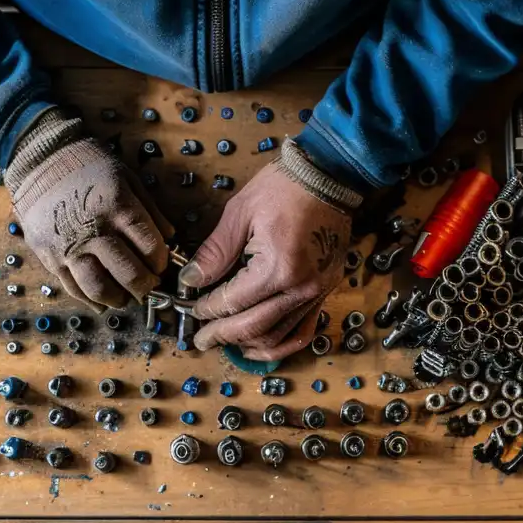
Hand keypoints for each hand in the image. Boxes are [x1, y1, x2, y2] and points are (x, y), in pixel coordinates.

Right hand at [11, 136, 172, 308]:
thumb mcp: (127, 177)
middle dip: (145, 286)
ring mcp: (70, 247)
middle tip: (149, 286)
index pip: (151, 249)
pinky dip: (91, 300)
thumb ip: (150, 210)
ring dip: (119, 299)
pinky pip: (73, 288)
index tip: (160, 264)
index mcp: (118, 207)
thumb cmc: (88, 165)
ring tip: (126, 296)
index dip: (161, 263)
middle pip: (129, 274)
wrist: (40, 160)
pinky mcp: (50, 257)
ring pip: (100, 288)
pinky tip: (103, 300)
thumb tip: (170, 238)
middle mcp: (94, 230)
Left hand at [180, 162, 350, 359]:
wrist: (331, 175)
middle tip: (201, 339)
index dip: (208, 309)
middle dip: (222, 335)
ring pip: (278, 338)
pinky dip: (280, 346)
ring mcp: (317, 293)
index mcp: (278, 267)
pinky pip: (303, 332)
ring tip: (226, 343)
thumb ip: (215, 253)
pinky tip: (259, 347)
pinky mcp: (325, 292)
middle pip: (254, 328)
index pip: (233, 302)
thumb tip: (191, 280)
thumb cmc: (285, 187)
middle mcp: (300, 288)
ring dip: (248, 345)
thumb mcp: (240, 213)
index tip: (192, 309)